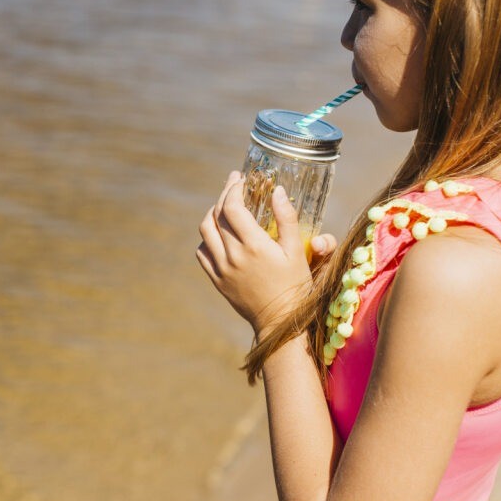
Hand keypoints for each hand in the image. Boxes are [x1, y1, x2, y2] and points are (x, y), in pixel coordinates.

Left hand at [196, 171, 319, 335]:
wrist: (280, 322)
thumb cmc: (294, 285)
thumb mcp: (298, 251)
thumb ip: (287, 218)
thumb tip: (277, 191)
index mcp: (253, 245)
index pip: (233, 206)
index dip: (234, 188)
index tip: (241, 178)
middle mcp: (232, 255)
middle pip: (217, 214)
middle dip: (224, 194)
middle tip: (234, 184)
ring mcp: (221, 268)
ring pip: (205, 231)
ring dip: (212, 213)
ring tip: (224, 205)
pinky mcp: (216, 280)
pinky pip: (202, 252)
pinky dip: (207, 237)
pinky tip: (219, 233)